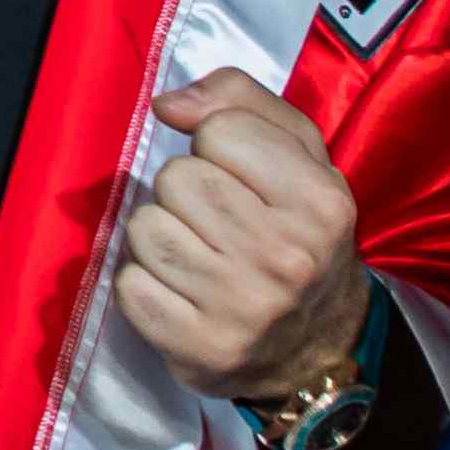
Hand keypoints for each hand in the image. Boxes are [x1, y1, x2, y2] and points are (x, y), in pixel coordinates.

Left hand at [119, 67, 371, 400]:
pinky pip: (129, 284)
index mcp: (320, 202)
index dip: (218, 147)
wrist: (319, 346)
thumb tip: (168, 105)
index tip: (241, 177)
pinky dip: (145, 284)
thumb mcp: (299, 155)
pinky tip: (183, 293)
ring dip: (161, 236)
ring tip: (200, 257)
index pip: (219, 129)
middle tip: (218, 223)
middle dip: (186, 192)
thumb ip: (240, 101)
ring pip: (144, 228)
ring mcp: (244, 307)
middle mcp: (287, 257)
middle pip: (175, 178)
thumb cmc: (298, 233)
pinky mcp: (201, 347)